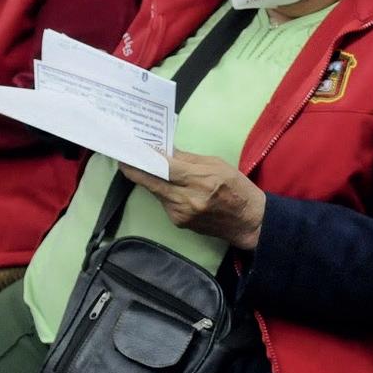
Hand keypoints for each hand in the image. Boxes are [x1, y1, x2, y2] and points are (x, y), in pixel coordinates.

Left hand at [119, 150, 265, 249]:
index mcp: (202, 180)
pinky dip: (161, 191)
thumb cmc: (237, 188)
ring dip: (149, 179)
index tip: (132, 150)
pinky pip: (164, 202)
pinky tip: (163, 183)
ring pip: (156, 192)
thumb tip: (165, 151)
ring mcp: (181, 213)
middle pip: (153, 182)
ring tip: (141, 165)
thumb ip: (189, 159)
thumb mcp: (218, 165)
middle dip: (135, 170)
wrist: (248, 221)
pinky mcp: (178, 222)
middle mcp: (188, 199)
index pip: (166, 168)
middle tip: (123, 158)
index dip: (146, 159)